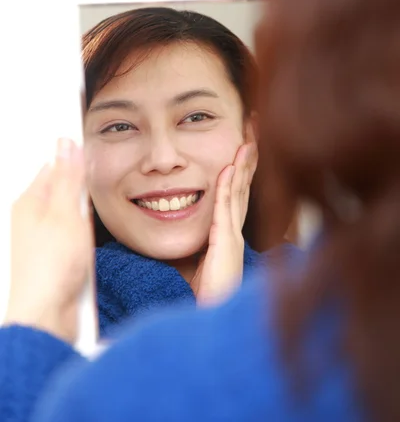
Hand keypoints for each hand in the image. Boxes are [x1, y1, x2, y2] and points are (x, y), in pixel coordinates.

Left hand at [4, 138, 92, 343]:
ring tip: (84, 231)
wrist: (47, 316)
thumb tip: (66, 145)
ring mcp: (44, 238)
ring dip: (85, 219)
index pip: (53, 167)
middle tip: (87, 205)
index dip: (74, 162)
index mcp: (29, 202)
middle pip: (65, 190)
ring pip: (73, 214)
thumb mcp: (66, 213)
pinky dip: (85, 238)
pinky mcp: (55, 255)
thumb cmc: (50, 267)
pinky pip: (75, 235)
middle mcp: (33, 218)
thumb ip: (68, 178)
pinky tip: (85, 247)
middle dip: (83, 194)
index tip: (91, 159)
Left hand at [191, 142, 257, 305]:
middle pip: (245, 187)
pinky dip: (228, 187)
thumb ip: (194, 239)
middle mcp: (236, 231)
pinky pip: (225, 210)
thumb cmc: (203, 295)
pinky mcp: (225, 246)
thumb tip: (179, 220)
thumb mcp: (196, 260)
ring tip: (248, 140)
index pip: (238, 193)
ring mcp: (233, 238)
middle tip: (256, 131)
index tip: (246, 144)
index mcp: (229, 234)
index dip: (243, 168)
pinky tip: (229, 168)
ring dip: (244, 165)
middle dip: (250, 158)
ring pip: (239, 193)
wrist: (212, 321)